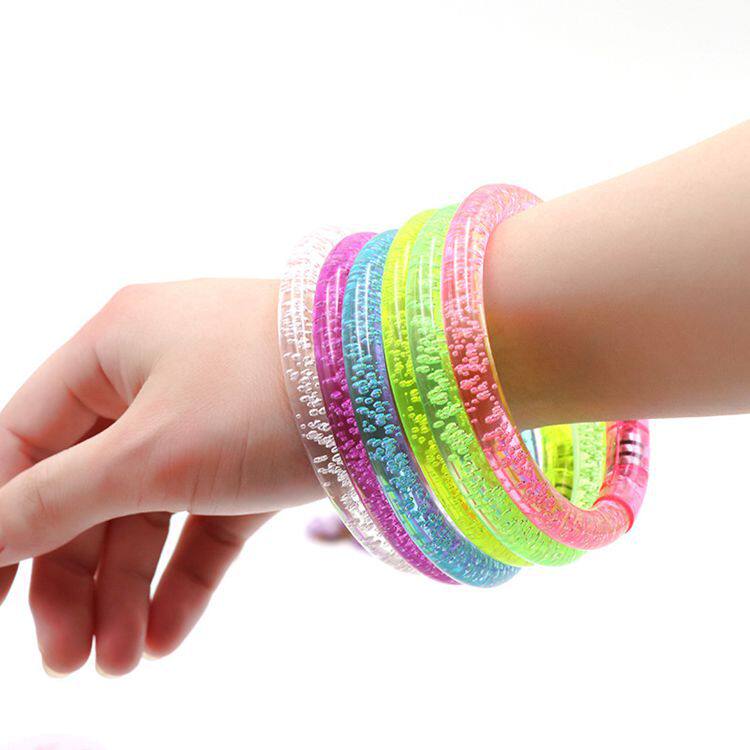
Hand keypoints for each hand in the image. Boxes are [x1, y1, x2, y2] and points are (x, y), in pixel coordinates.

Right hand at [0, 279, 319, 675]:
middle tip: (66, 660)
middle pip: (90, 487)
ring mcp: (213, 414)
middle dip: (74, 577)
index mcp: (113, 348)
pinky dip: (187, 573)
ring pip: (151, 509)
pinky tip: (168, 636)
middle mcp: (158, 374)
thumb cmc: (266, 393)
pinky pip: (209, 516)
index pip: (26, 440)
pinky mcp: (261, 451)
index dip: (1, 521)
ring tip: (123, 664)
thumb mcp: (149, 454)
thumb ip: (55, 500)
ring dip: (130, 588)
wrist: (401, 382)